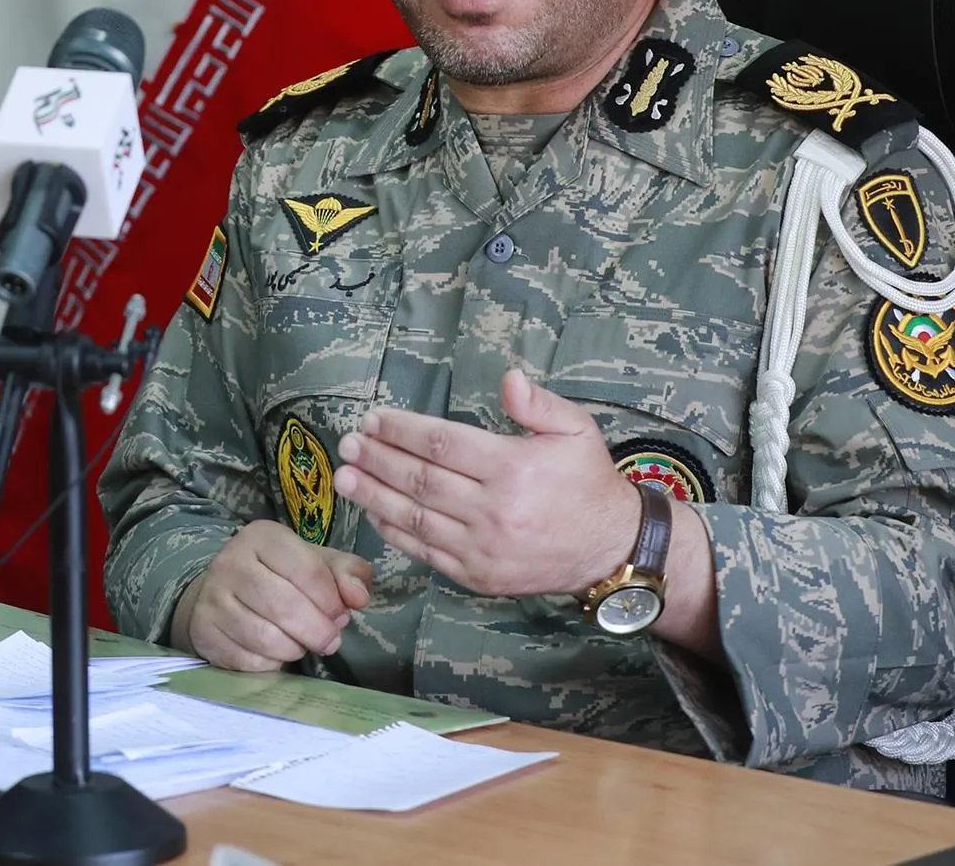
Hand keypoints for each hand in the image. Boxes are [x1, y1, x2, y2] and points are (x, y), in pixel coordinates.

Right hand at [172, 520, 373, 671]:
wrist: (221, 594)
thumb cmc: (279, 577)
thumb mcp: (316, 564)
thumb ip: (347, 574)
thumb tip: (359, 597)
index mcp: (262, 536)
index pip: (307, 571)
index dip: (332, 601)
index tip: (341, 614)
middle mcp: (231, 562)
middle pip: (285, 606)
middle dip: (317, 631)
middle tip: (330, 640)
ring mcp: (213, 598)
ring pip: (266, 638)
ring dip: (295, 648)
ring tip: (302, 643)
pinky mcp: (204, 631)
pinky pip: (248, 660)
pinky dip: (271, 663)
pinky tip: (275, 652)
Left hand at [332, 368, 640, 597]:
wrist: (611, 549)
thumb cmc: (588, 482)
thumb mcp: (577, 430)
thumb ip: (539, 404)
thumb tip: (509, 379)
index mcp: (513, 467)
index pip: (441, 443)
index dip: (401, 430)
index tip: (373, 420)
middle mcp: (493, 509)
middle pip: (419, 479)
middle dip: (377, 460)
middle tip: (347, 444)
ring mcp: (482, 547)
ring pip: (415, 518)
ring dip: (374, 496)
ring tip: (344, 478)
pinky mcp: (477, 575)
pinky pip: (426, 552)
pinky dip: (395, 533)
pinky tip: (374, 514)